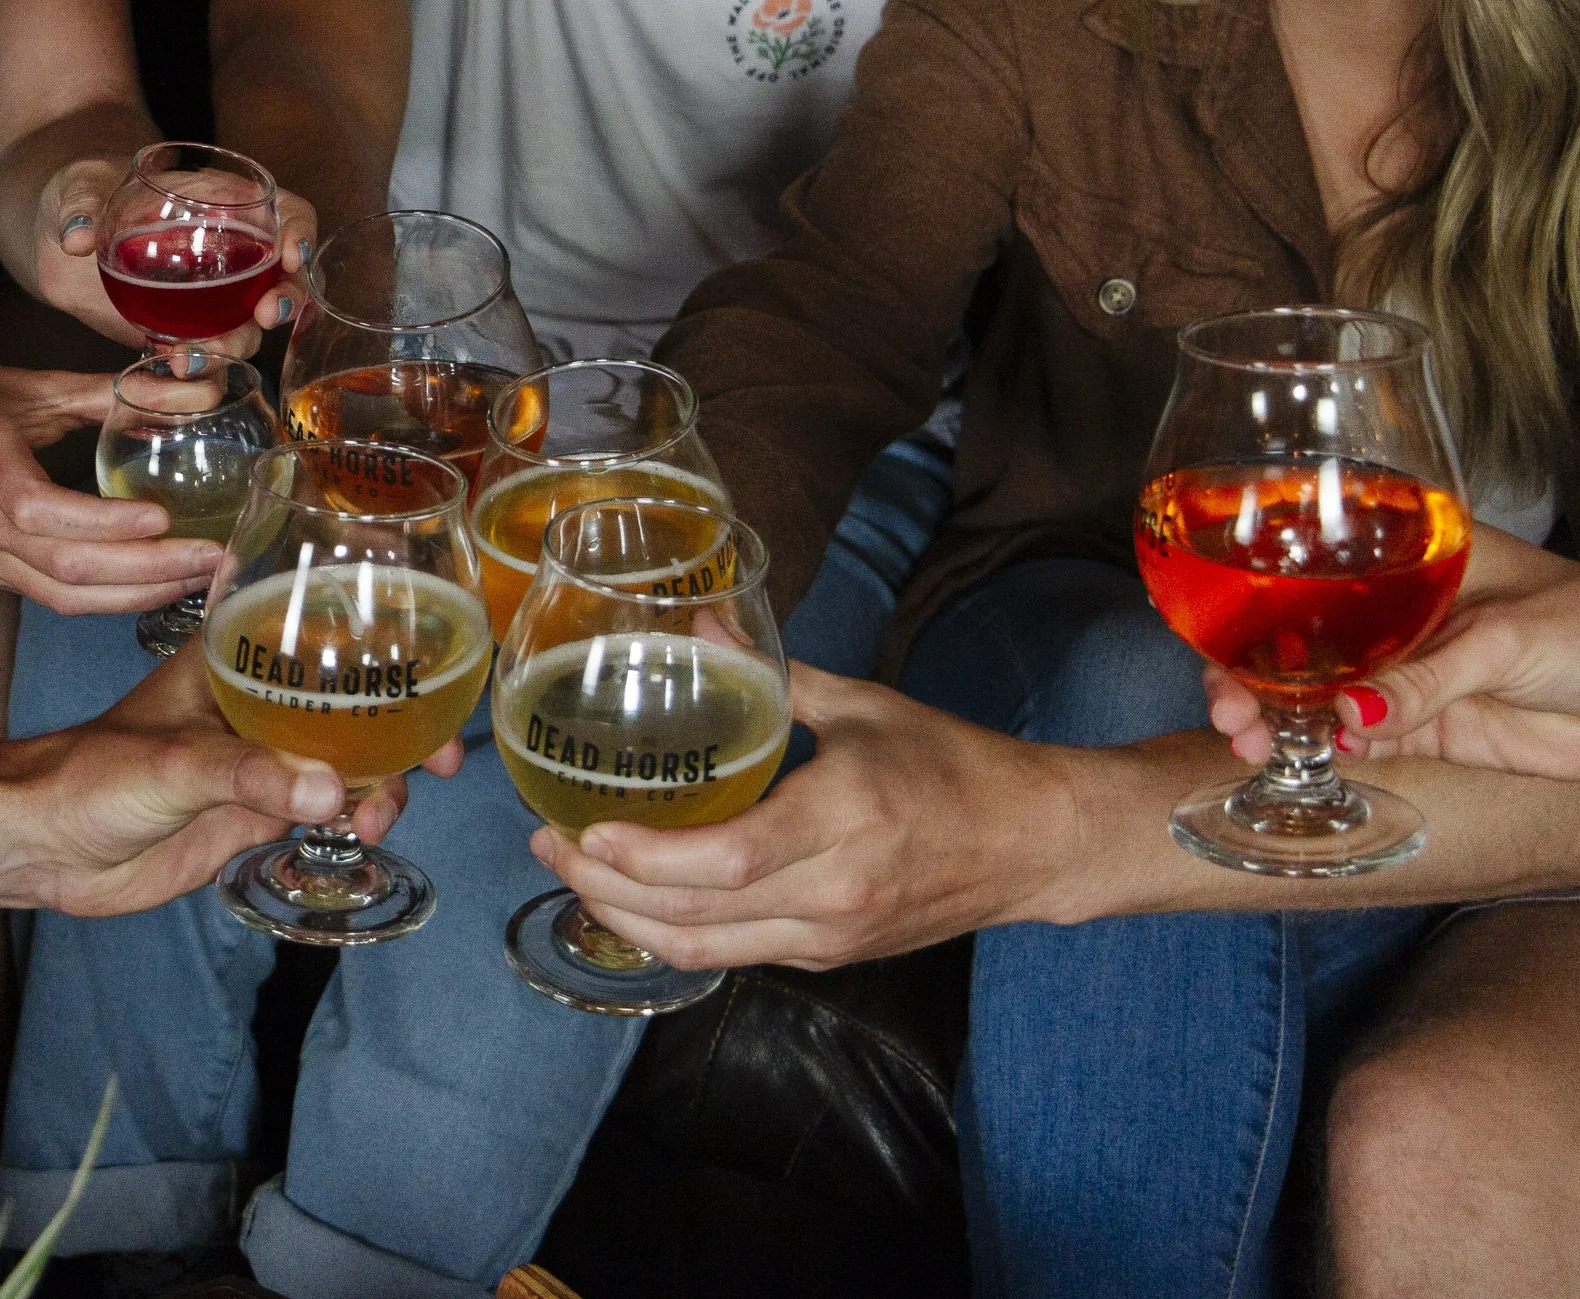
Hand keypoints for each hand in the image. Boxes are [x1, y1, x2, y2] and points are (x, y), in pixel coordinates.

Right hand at [0, 362, 220, 612]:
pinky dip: (113, 599)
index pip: (39, 508)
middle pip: (65, 567)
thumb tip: (196, 388)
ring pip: (64, 597)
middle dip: (147, 570)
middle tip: (212, 557)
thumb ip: (110, 391)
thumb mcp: (24, 385)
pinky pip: (56, 600)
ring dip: (139, 595)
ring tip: (200, 578)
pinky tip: (159, 583)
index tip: (161, 514)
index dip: (104, 522)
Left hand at [0, 651, 431, 914]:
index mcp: (234, 657)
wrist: (44, 847)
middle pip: (352, 697)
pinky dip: (355, 814)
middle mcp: (257, 700)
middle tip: (440, 761)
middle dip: (404, 724)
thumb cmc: (88, 775)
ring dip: (381, 781)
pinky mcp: (259, 809)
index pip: (319, 626)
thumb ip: (251, 776)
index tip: (433, 663)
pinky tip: (361, 831)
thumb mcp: (174, 765)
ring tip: (378, 816)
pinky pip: (327, 804)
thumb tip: (334, 790)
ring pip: (349, 755)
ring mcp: (262, 756)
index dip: (382, 640)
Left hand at [34, 156, 316, 356]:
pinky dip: (192, 378)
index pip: (288, 211)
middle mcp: (231, 252)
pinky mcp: (185, 332)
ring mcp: (213, 298)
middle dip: (282, 302)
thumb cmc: (85, 190)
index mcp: (224, 202)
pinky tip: (160, 381)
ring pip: (247, 329)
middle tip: (262, 317)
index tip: (289, 255)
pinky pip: (207, 361)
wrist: (64, 234)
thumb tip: (76, 233)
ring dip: (231, 349)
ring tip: (183, 360)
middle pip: (281, 281)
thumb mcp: (81, 184)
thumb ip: (80, 203)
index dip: (300, 232)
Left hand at [527, 662, 1079, 970]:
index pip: (727, 860)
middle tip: (548, 843)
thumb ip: (774, 673)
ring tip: (574, 872)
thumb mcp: (863, 706)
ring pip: (704, 949)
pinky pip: (732, 954)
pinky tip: (635, 898)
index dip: (646, 858)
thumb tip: (701, 623)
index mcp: (842, 820)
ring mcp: (828, 935)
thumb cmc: (953, 766)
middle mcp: (831, 892)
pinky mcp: (828, 956)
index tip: (586, 831)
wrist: (1032, 843)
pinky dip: (672, 932)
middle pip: (695, 914)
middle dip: (606, 887)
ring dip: (626, 920)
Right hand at [1208, 531, 1579, 781]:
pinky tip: (1299, 754)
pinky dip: (1323, 749)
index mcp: (1410, 557)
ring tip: (1250, 741)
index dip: (1256, 599)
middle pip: (1300, 638)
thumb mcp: (1508, 638)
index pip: (1314, 572)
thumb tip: (1348, 713)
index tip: (1221, 633)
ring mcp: (1408, 673)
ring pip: (1318, 693)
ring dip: (1276, 716)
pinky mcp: (1428, 728)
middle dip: (1250, 669)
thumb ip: (1425, 679)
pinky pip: (1359, 740)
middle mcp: (1395, 613)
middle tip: (1228, 706)